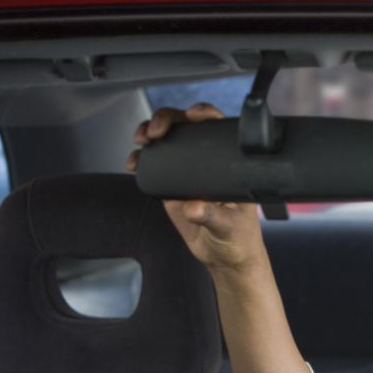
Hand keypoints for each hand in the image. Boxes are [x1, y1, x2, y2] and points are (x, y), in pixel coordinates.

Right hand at [125, 103, 265, 274]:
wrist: (224, 257)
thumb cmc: (239, 239)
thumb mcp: (230, 228)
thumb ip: (213, 217)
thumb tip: (193, 207)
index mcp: (230, 166)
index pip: (219, 130)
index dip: (205, 114)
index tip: (193, 115)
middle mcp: (208, 164)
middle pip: (186, 128)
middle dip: (167, 120)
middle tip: (156, 131)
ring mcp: (188, 173)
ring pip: (166, 142)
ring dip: (149, 133)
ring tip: (142, 140)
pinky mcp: (171, 187)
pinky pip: (153, 166)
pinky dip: (140, 160)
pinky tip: (133, 163)